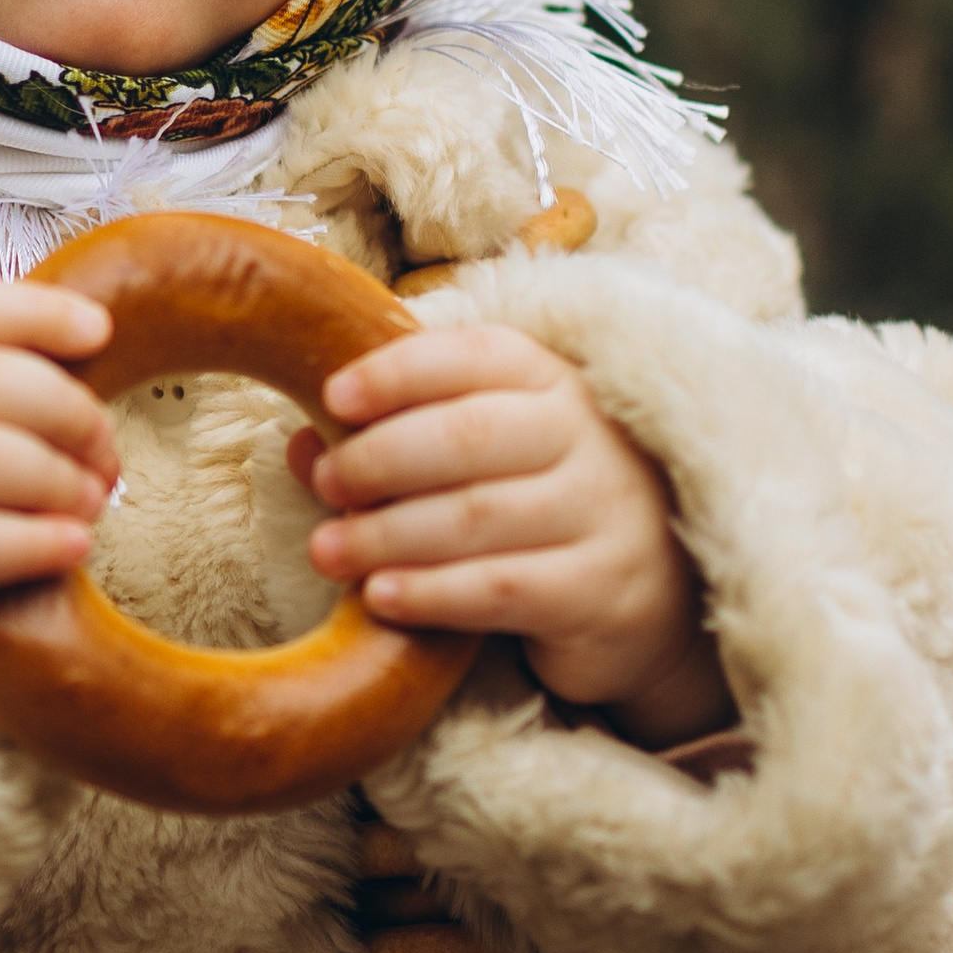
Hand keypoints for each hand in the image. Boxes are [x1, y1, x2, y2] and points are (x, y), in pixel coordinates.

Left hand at [294, 322, 730, 746]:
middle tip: (326, 483)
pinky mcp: (601, 590)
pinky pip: (500, 588)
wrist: (654, 597)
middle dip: (381, 457)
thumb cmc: (543, 508)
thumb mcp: (484, 459)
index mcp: (554, 382)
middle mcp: (587, 437)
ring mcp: (603, 514)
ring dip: (388, 533)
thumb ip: (401, 440)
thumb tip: (298, 444)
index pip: (475, 355)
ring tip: (328, 551)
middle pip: (469, 434)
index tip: (332, 395)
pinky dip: (431, 593)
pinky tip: (380, 597)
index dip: (399, 371)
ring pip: (477, 516)